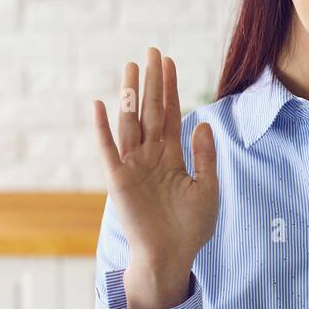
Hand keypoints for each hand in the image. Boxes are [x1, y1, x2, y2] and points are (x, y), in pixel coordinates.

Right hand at [93, 47, 218, 308]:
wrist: (171, 256)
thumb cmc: (191, 228)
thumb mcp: (207, 188)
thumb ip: (204, 156)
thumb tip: (203, 122)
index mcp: (171, 156)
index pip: (169, 114)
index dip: (170, 87)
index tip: (169, 61)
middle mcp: (150, 156)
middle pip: (149, 110)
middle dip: (152, 81)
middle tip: (152, 51)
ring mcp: (133, 166)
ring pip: (130, 122)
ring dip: (129, 95)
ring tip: (130, 66)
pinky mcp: (118, 180)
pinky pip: (109, 150)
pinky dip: (103, 128)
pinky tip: (101, 105)